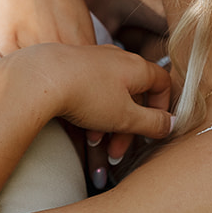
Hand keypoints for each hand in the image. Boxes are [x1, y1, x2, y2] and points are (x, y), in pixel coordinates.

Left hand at [85, 34, 171, 190]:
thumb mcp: (126, 117)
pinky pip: (92, 93)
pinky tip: (83, 131)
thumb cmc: (86, 94)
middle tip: (118, 153)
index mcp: (137, 67)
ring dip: (109, 125)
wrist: (39, 78)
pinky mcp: (73, 67)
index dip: (163, 107)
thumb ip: (153, 123)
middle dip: (129, 129)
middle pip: (134, 96)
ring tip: (97, 146)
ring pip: (112, 98)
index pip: (163, 82)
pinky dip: (93, 113)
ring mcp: (94, 61)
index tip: (155, 128)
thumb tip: (171, 123)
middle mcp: (118, 59)